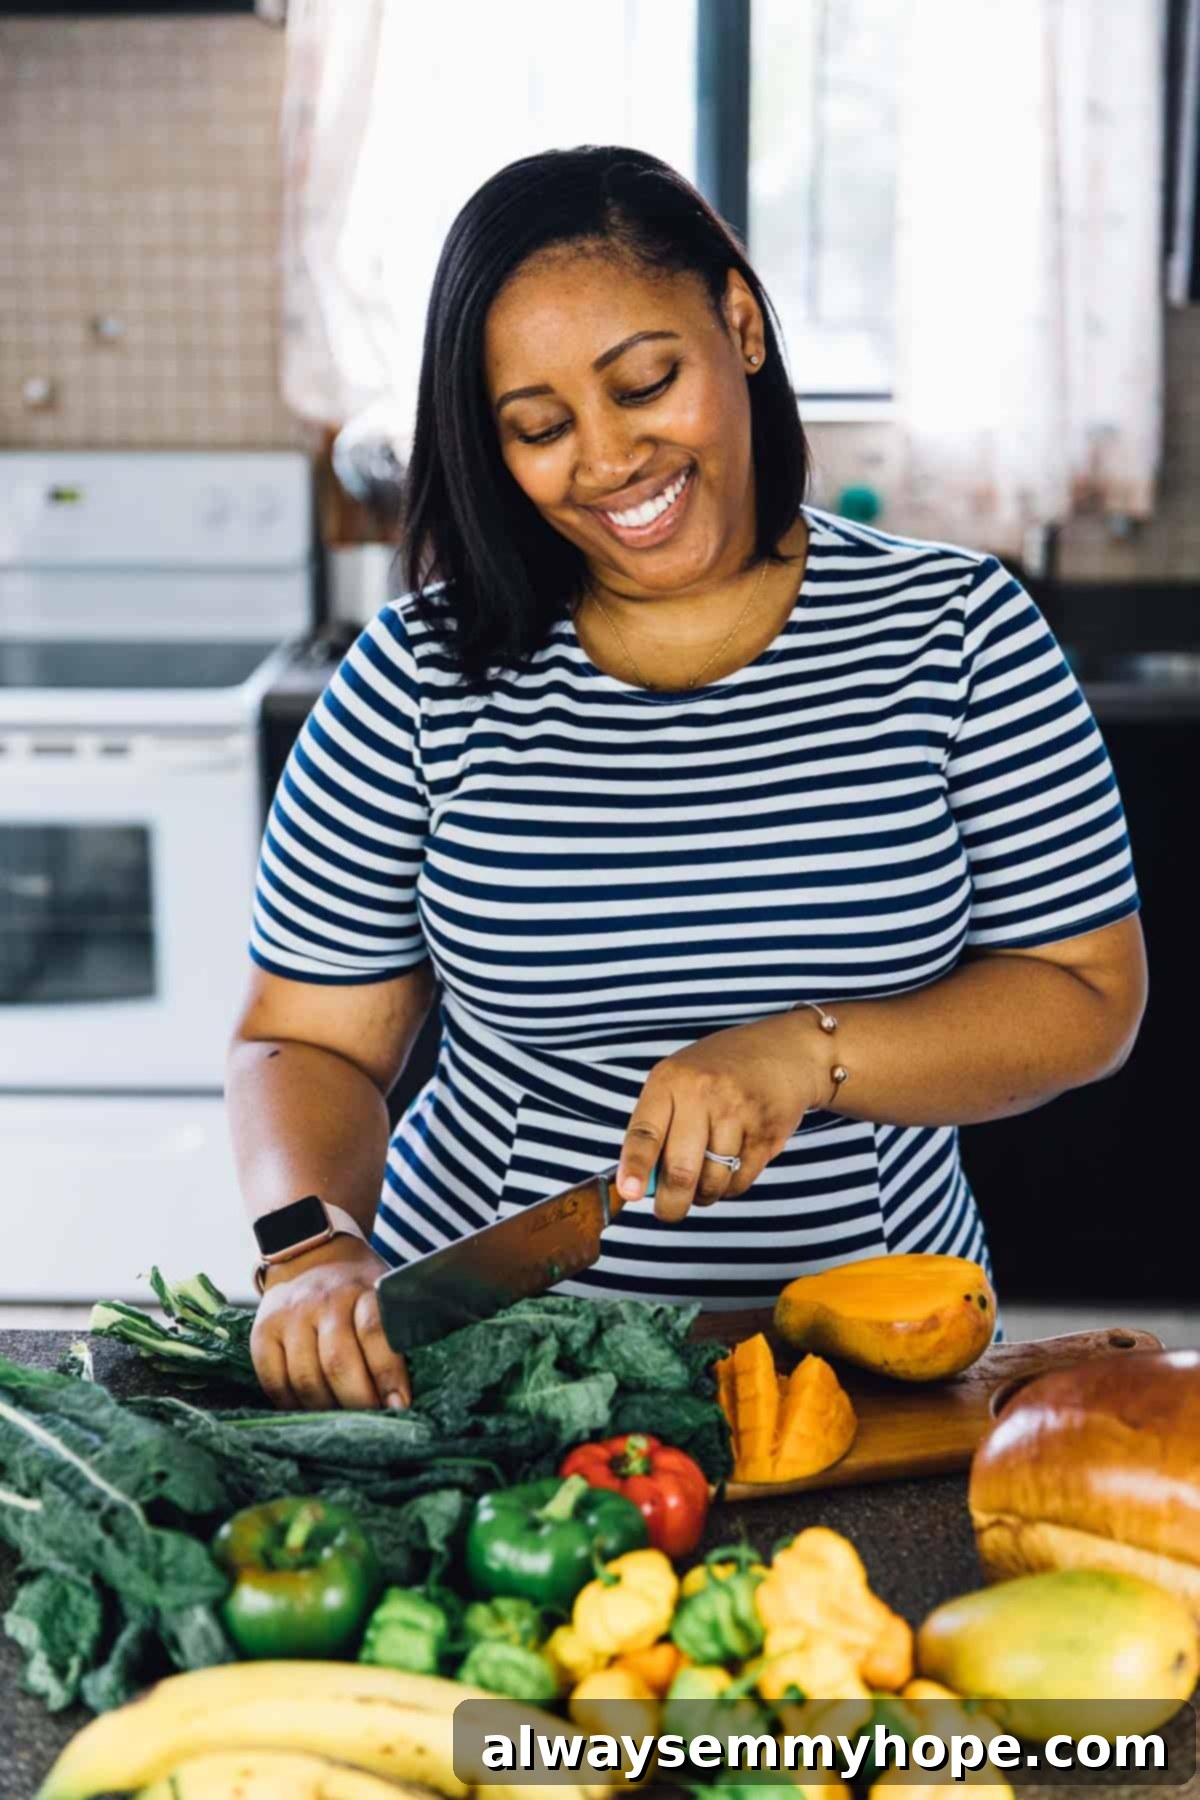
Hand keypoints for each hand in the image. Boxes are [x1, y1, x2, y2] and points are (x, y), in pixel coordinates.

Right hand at [251, 1235, 410, 1411]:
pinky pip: (274, 1381)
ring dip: (327, 1409)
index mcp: (363, 1289)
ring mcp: (290, 1315)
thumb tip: (403, 1395)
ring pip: (305, 1378)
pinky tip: (311, 1410)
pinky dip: (293, 1405)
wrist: (312, 1257)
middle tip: (372, 1421)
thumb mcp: (386, 1295)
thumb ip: (397, 1333)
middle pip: (338, 1362)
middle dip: (358, 1402)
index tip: (399, 1406)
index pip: (376, 1333)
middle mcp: (324, 1300)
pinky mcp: (262, 1332)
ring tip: (344, 1419)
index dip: (388, 1375)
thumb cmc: (359, 1289)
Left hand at [616, 1012, 831, 1222]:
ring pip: (712, 1182)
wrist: (782, 1051)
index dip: (634, 1168)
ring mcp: (738, 1113)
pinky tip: (731, 1165)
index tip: (629, 1193)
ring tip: (704, 1179)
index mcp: (670, 1080)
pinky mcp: (767, 1132)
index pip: (645, 1133)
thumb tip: (640, 1186)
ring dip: (704, 1194)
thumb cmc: (718, 1073)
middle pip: (680, 1171)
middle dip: (671, 1205)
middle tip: (668, 1212)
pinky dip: (730, 1187)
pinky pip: (740, 1182)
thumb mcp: (679, 1082)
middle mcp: (703, 1094)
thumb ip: (659, 1126)